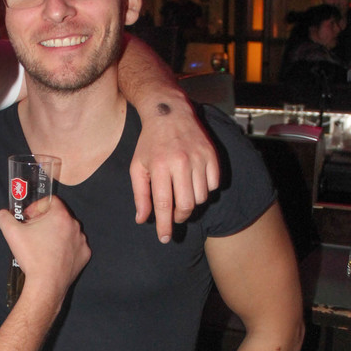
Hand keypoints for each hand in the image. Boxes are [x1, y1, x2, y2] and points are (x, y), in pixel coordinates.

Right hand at [0, 196, 89, 302]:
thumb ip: (4, 217)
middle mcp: (75, 226)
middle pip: (59, 216)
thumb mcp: (11, 233)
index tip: (28, 219)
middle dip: (45, 221)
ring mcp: (81, 241)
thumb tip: (2, 214)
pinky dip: (65, 247)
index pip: (50, 201)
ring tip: (42, 246)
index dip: (36, 207)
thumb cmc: (32, 258)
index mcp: (60, 216)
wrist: (46, 285)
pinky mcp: (84, 255)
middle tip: (32, 232)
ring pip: (67, 231)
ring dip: (55, 234)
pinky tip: (53, 255)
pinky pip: (74, 245)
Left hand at [130, 91, 219, 241]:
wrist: (170, 113)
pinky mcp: (212, 155)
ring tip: (182, 195)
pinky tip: (195, 183)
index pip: (163, 204)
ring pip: (201, 197)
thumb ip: (140, 195)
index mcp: (160, 166)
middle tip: (173, 217)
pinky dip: (205, 190)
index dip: (165, 225)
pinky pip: (213, 185)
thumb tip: (142, 220)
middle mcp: (181, 162)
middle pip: (186, 205)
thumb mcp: (137, 167)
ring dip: (192, 203)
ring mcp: (199, 158)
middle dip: (179, 217)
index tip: (165, 238)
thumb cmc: (150, 143)